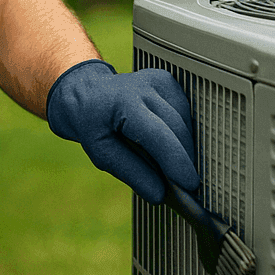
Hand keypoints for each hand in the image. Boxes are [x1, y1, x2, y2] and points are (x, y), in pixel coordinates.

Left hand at [45, 59, 198, 204]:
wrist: (85, 91)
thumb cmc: (91, 124)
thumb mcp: (100, 153)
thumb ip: (131, 172)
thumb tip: (160, 194)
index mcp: (122, 103)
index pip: (158, 135)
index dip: (177, 162)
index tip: (190, 185)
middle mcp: (143, 87)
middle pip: (177, 129)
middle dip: (184, 160)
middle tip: (184, 187)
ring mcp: (158, 80)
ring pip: (185, 121)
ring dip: (183, 147)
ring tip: (172, 165)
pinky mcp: (167, 81)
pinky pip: (184, 112)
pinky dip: (181, 132)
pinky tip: (169, 141)